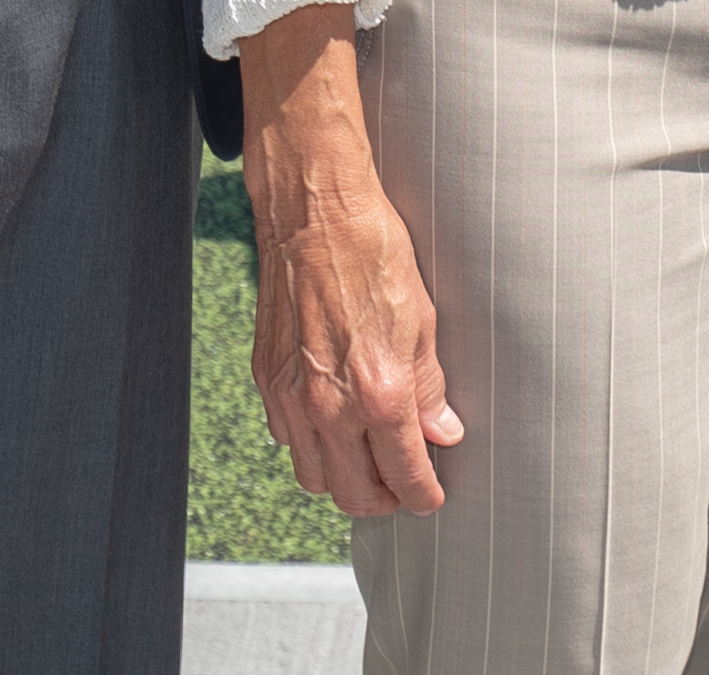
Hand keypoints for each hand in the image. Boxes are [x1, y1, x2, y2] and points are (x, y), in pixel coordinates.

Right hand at [241, 5, 461, 516]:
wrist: (312, 208)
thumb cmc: (370, 249)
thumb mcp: (422, 316)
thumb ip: (429, 385)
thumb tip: (442, 431)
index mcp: (378, 390)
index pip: (404, 475)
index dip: (423, 495)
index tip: (430, 497)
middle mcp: (329, 403)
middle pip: (353, 495)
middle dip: (382, 499)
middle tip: (402, 486)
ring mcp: (291, 394)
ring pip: (313, 477)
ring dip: (341, 479)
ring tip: (367, 460)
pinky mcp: (266, 377)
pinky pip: (286, 438)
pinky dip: (309, 444)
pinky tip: (331, 421)